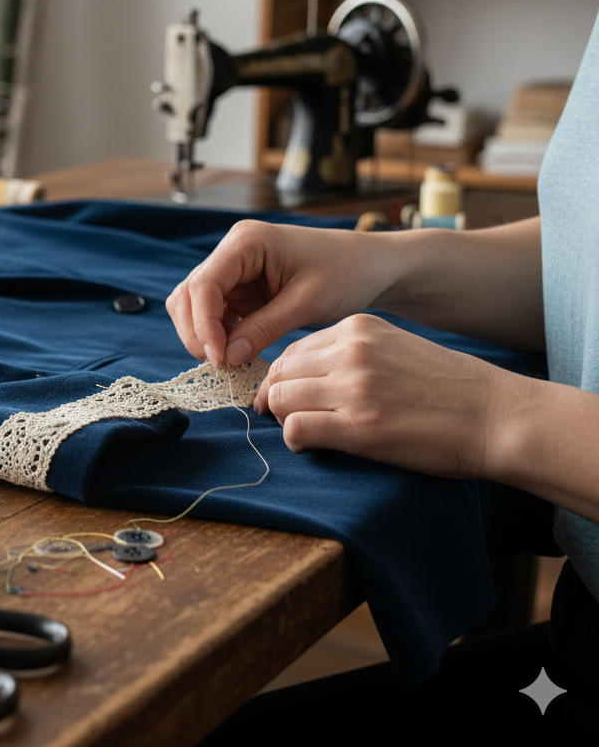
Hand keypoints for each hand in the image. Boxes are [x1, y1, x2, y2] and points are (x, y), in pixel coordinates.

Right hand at [167, 220, 394, 368]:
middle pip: (189, 294)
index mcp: (246, 242)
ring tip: (227, 362)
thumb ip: (263, 329)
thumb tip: (225, 358)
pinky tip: (237, 354)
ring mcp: (234, 270)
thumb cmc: (347, 273)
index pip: (204, 285)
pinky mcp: (242, 289)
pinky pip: (216, 315)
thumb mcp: (307, 302)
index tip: (218, 359)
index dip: (203, 324)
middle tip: (219, 366)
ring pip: (195, 306)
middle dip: (197, 332)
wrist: (372, 266)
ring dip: (204, 335)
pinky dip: (219, 336)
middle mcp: (232, 252)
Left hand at [255, 313, 522, 478]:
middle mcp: (351, 352)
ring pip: (280, 397)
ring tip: (302, 431)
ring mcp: (354, 387)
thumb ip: (355, 354)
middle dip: (276, 397)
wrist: (498, 416)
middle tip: (285, 418)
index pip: (293, 349)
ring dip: (283, 418)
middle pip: (280, 372)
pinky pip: (296, 428)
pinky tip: (311, 445)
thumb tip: (311, 376)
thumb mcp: (398, 349)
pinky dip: (295, 439)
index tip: (287, 396)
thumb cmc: (452, 390)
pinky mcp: (358, 426)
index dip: (283, 376)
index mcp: (359, 328)